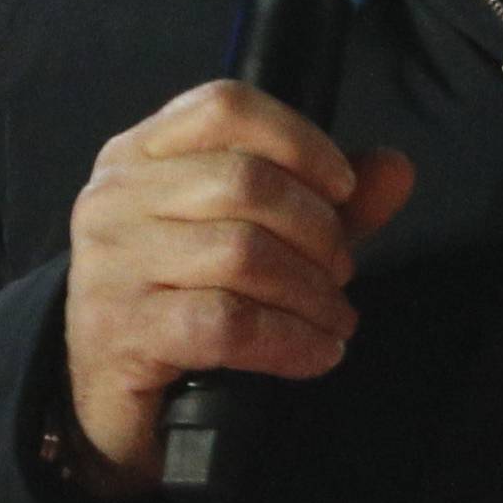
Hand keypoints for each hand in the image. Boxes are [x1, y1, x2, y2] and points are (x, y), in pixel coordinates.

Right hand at [64, 80, 413, 496]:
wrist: (105, 397)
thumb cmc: (184, 296)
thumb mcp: (255, 233)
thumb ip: (324, 197)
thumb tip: (398, 168)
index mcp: (140, 150)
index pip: (225, 105)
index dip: (299, 139)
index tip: (343, 188)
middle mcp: (115, 196)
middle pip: (245, 181)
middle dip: (317, 229)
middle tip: (341, 270)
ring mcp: (111, 264)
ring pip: (242, 254)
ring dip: (312, 292)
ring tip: (336, 317)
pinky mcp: (122, 332)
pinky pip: (229, 323)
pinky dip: (291, 339)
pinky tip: (318, 353)